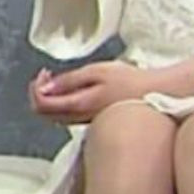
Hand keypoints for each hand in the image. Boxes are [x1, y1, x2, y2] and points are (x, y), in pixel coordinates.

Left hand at [29, 61, 148, 124]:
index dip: (37, 87)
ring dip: (51, 98)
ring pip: (55, 116)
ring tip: (61, 80)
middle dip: (41, 93)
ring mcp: (86, 121)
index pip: (42, 104)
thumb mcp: (98, 72)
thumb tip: (45, 87)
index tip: (46, 73)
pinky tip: (76, 90)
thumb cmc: (131, 82)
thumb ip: (70, 80)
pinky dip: (63, 103)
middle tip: (49, 76)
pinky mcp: (94, 120)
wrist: (156, 96)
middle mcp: (79, 118)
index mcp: (78, 104)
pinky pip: (68, 116)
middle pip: (45, 113)